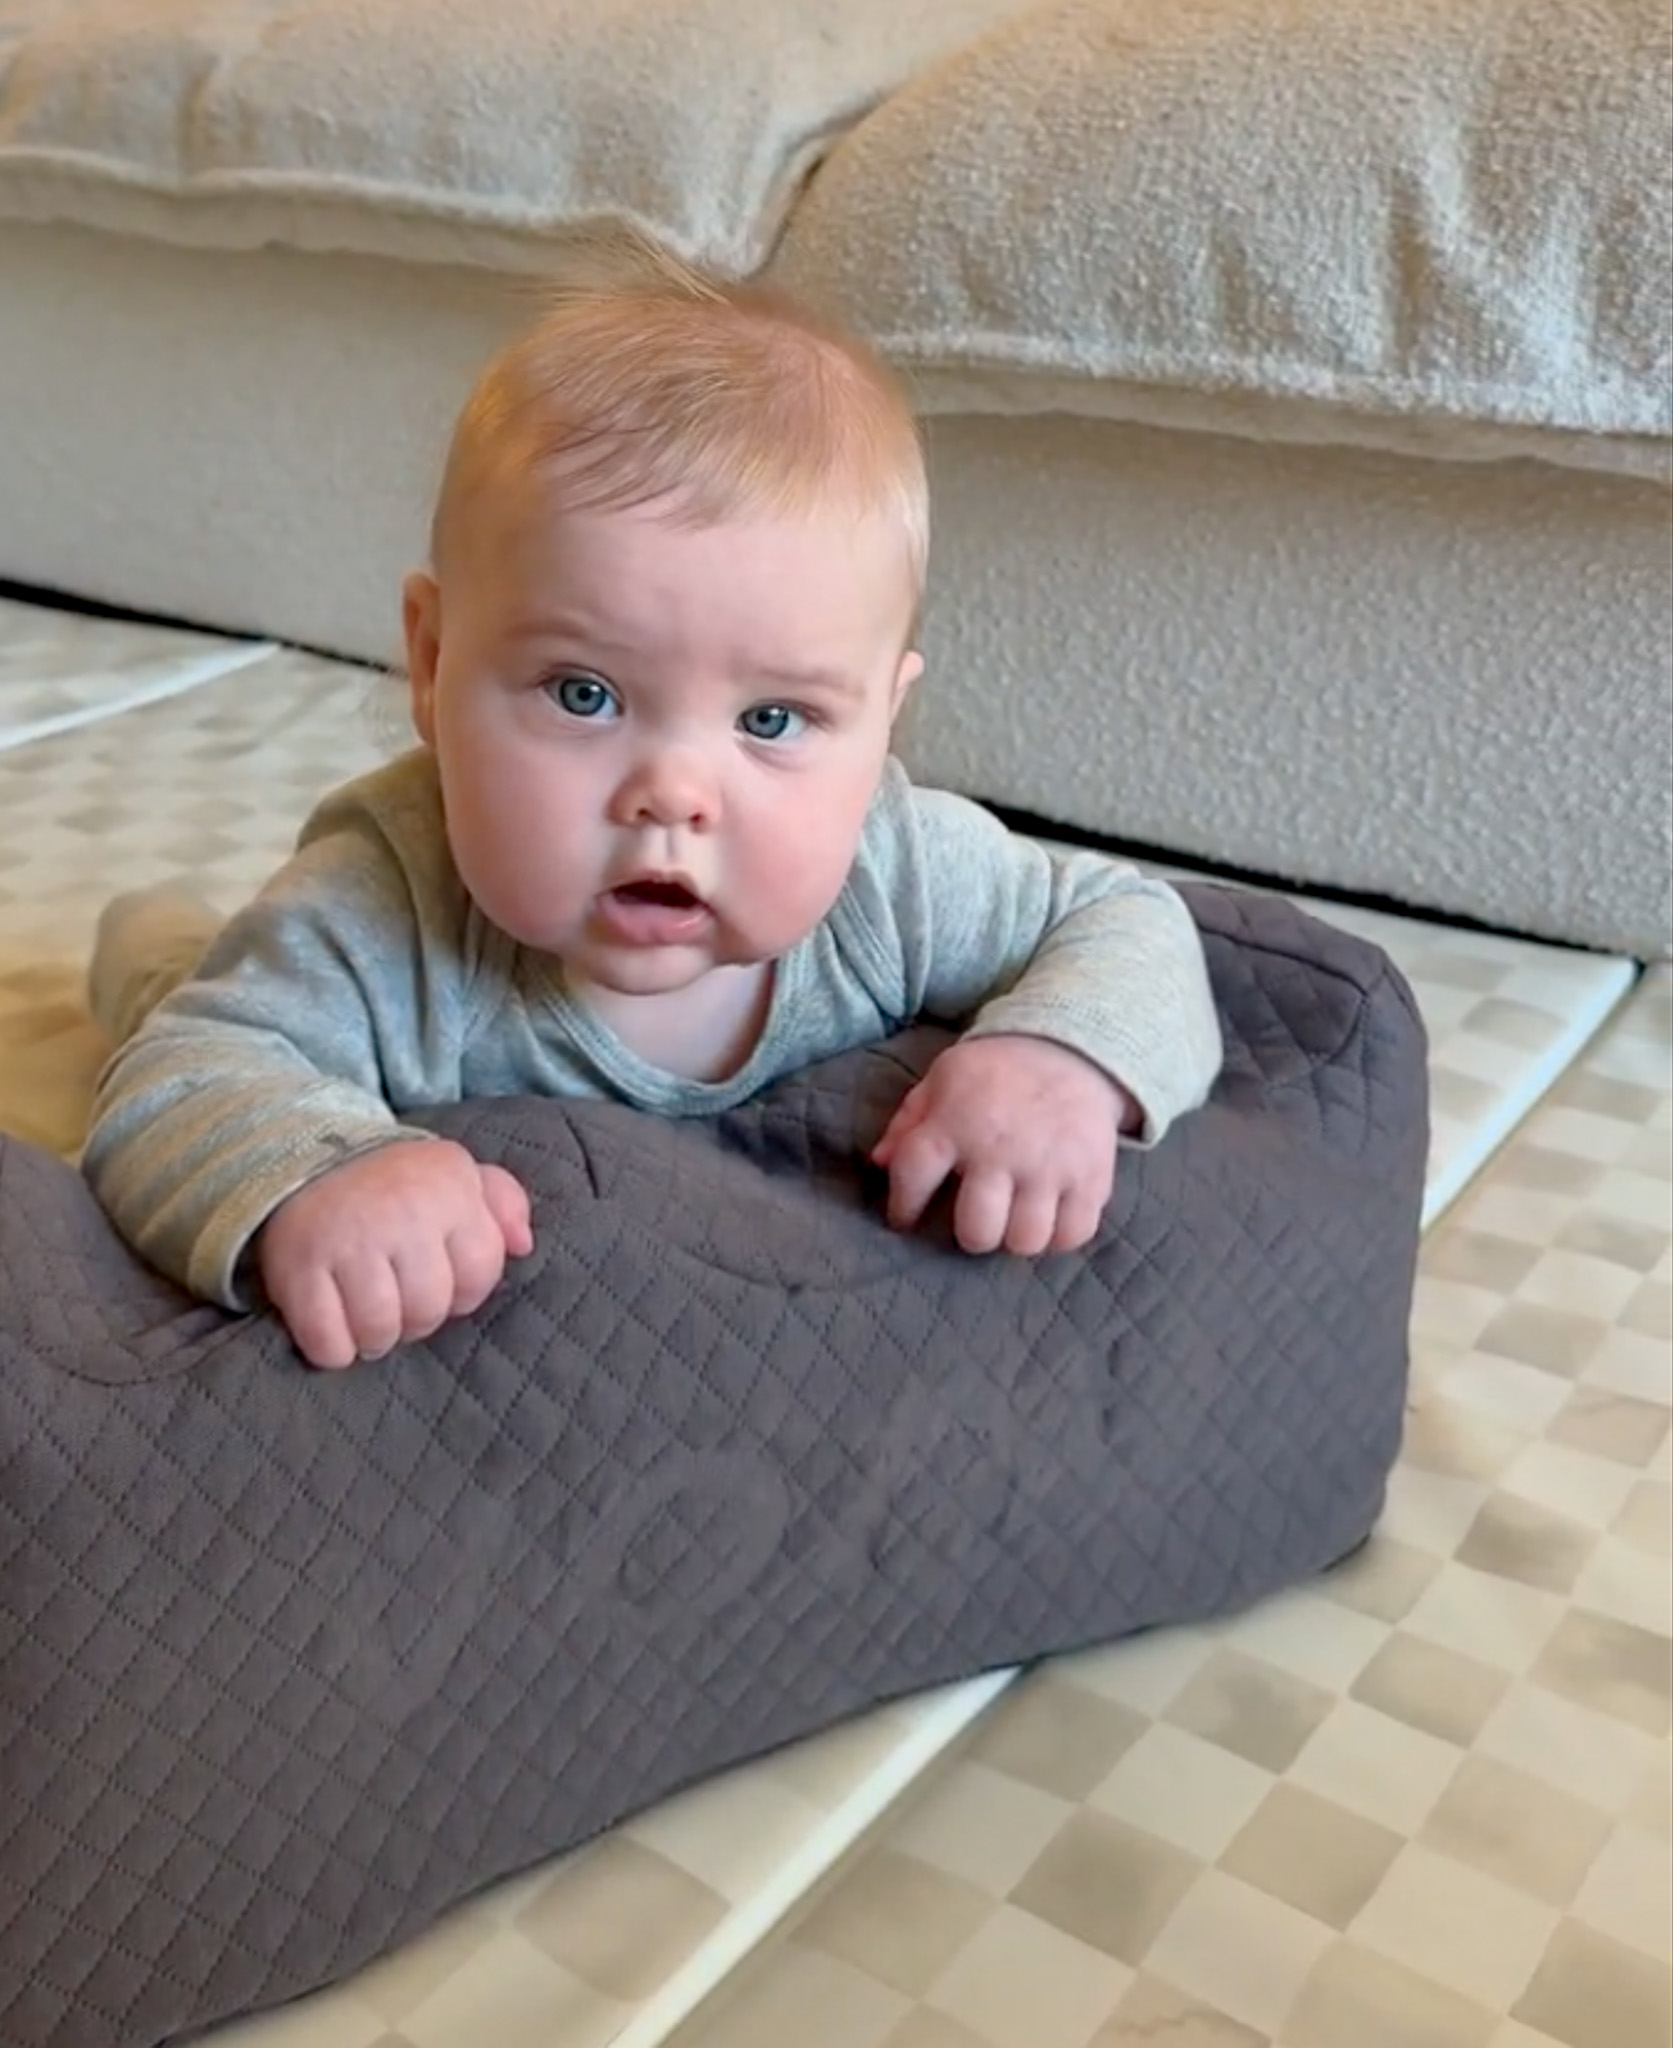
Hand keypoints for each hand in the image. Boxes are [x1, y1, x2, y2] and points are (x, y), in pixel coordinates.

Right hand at [256, 1139, 533, 1367]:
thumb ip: (503, 1203)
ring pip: (380, 1328)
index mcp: (450, 1188)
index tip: (439, 1281)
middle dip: (415, 1320)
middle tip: (396, 1303)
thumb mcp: (456, 1176)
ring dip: (374, 1338)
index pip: (479, 1275)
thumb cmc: (395, 1183)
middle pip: (429, 1309)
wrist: (303, 1159)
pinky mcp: (299, 1264)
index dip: (461, 1292)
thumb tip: (523, 1245)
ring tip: (367, 1319)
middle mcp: (403, 1211)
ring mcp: (349, 1237)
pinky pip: (327, 1340)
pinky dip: (332, 1349)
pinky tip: (332, 1329)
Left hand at [872, 1034, 1134, 1255]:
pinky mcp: (1090, 1175)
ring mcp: (1048, 1166)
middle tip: (977, 1221)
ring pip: (1027, 1240)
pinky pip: (1074, 1233)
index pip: (912, 1179)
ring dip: (1016, 1238)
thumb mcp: (942, 1079)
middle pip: (978, 1229)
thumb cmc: (996, 1071)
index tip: (905, 1217)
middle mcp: (1000, 1150)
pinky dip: (1060, 1236)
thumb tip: (879, 1163)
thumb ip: (908, 1122)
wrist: (1070, 1046)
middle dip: (972, 1234)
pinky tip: (1050, 1219)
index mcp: (954, 1123)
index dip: (903, 1206)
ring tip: (1014, 1222)